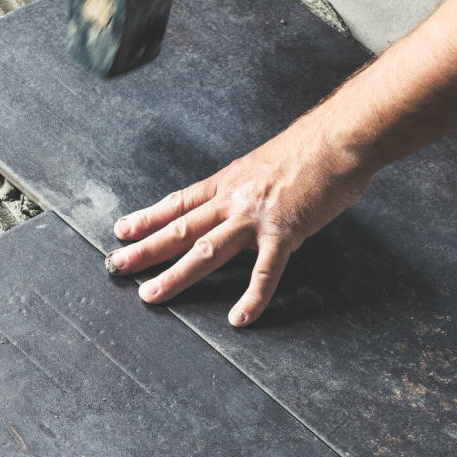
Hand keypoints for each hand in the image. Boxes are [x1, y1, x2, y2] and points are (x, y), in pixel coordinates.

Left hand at [105, 118, 374, 325]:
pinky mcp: (285, 231)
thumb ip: (249, 187)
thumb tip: (243, 201)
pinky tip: (239, 319)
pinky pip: (264, 272)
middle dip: (145, 249)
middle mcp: (234, 199)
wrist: (341, 137)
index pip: (179, 202)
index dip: (148, 217)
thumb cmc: (312, 147)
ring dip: (175, 275)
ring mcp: (256, 216)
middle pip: (180, 228)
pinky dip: (252, 298)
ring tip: (150, 295)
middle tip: (115, 265)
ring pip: (205, 250)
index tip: (122, 231)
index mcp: (229, 181)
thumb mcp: (266, 163)